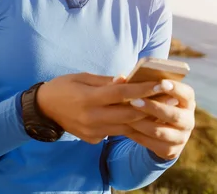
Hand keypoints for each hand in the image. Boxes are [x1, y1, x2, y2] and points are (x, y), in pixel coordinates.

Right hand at [37, 73, 163, 143]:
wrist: (44, 109)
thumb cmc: (64, 87)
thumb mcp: (81, 77)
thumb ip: (105, 81)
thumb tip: (127, 80)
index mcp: (88, 98)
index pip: (121, 94)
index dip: (143, 89)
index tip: (162, 83)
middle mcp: (91, 117)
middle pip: (129, 113)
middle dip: (152, 105)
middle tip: (172, 97)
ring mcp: (93, 130)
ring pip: (127, 126)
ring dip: (146, 118)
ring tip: (163, 108)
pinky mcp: (93, 139)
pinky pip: (117, 132)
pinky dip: (130, 125)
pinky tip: (143, 118)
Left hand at [126, 80, 195, 159]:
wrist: (158, 132)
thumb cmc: (152, 103)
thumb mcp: (151, 94)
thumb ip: (140, 85)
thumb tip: (120, 78)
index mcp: (186, 101)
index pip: (186, 93)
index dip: (175, 88)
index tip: (161, 82)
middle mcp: (188, 120)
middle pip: (173, 115)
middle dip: (152, 108)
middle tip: (133, 101)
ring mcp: (181, 137)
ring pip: (159, 131)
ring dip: (140, 124)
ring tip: (124, 116)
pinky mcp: (171, 151)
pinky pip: (151, 144)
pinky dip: (137, 135)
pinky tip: (124, 128)